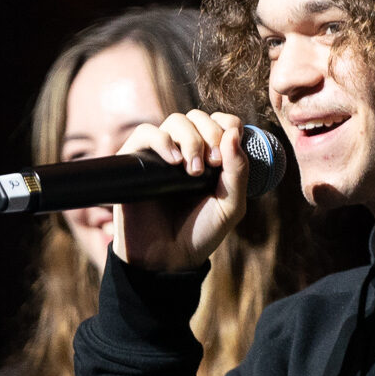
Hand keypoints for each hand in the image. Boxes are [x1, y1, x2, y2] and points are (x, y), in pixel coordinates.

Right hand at [112, 112, 248, 272]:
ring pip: (174, 121)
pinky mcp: (135, 163)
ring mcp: (160, 155)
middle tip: (212, 164)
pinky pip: (144, 133)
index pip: (220, 121)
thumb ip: (238, 171)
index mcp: (210, 156)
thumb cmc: (200, 233)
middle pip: (197, 116)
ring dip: (189, 138)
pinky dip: (161, 140)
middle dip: (209, 133)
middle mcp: (185, 150)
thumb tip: (233, 132)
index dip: (226, 127)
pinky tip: (173, 161)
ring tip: (192, 171)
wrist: (167, 259)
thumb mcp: (230, 205)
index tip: (226, 156)